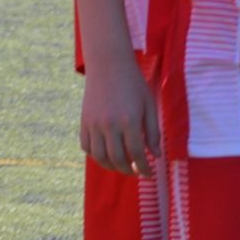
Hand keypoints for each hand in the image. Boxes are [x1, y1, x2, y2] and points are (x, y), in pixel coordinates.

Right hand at [80, 59, 160, 176]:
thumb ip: (153, 131)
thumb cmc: (133, 84)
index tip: (149, 173)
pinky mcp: (84, 122)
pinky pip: (87, 147)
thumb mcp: (149, 104)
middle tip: (136, 172)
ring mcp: (94, 125)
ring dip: (112, 167)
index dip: (144, 167)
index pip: (137, 153)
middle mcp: (109, 126)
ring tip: (122, 167)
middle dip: (128, 170)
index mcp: (129, 121)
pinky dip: (96, 156)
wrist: (108, 65)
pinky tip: (106, 156)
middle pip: (117, 159)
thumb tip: (156, 155)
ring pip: (100, 157)